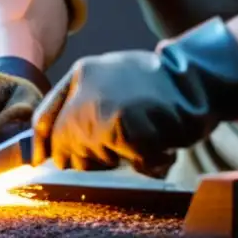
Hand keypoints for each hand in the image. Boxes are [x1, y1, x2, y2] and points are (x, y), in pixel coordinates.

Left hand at [31, 18, 237, 176]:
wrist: (195, 75)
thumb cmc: (157, 81)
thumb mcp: (113, 73)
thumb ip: (85, 99)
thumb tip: (55, 144)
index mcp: (82, 73)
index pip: (45, 116)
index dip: (42, 144)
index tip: (41, 160)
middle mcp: (87, 91)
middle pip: (67, 145)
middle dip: (88, 157)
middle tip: (118, 149)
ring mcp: (105, 111)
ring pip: (94, 159)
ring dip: (120, 159)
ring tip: (145, 138)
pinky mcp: (126, 131)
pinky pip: (128, 164)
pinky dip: (148, 162)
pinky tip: (161, 145)